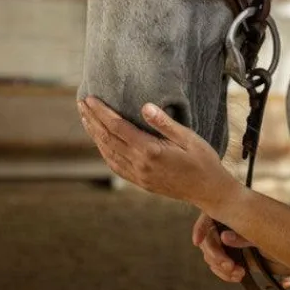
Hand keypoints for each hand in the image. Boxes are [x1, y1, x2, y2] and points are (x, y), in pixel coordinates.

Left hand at [78, 97, 239, 212]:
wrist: (209, 190)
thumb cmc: (203, 160)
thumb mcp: (189, 138)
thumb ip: (165, 123)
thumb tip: (145, 107)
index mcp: (150, 151)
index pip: (117, 128)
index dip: (101, 112)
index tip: (90, 98)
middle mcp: (139, 165)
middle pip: (107, 139)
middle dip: (92, 120)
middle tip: (81, 103)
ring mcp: (138, 175)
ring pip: (108, 153)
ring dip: (95, 134)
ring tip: (86, 118)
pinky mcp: (141, 182)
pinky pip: (115, 165)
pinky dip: (104, 151)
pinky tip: (101, 142)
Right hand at [192, 211, 289, 285]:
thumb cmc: (279, 236)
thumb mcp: (264, 234)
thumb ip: (243, 235)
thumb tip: (224, 237)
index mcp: (233, 214)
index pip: (209, 216)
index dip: (201, 226)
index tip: (197, 241)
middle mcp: (227, 227)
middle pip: (208, 239)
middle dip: (215, 255)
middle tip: (229, 266)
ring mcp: (228, 242)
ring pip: (211, 255)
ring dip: (220, 267)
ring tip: (238, 273)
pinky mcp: (231, 256)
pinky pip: (219, 265)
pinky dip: (225, 273)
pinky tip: (237, 276)